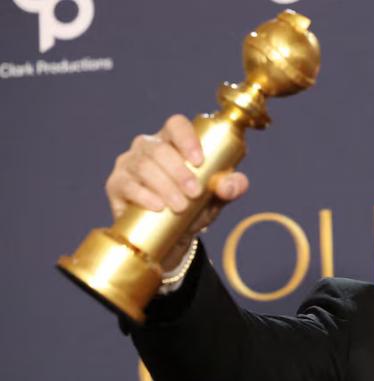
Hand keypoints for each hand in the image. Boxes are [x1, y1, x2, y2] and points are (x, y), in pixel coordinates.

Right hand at [105, 114, 249, 270]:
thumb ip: (231, 187)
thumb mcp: (217, 196)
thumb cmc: (196, 205)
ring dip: (163, 185)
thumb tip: (228, 185)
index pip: (176, 125)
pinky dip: (143, 195)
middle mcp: (147, 147)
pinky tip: (157, 206)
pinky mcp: (116, 185)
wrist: (172, 235)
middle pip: (159, 149)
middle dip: (178, 172)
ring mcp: (128, 164)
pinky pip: (126, 185)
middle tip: (195, 194)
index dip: (186, 138)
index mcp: (173, 141)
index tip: (199, 161)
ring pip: (143, 166)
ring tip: (181, 206)